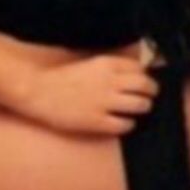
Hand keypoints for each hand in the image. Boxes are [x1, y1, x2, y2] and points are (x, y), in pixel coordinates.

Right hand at [17, 53, 159, 134]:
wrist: (38, 91)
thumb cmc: (61, 78)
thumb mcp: (89, 64)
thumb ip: (110, 68)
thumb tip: (133, 73)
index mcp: (106, 64)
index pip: (140, 68)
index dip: (146, 75)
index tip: (145, 81)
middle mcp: (109, 81)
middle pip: (145, 85)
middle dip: (152, 92)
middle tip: (150, 96)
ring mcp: (104, 102)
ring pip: (140, 105)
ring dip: (144, 107)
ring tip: (140, 109)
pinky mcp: (97, 121)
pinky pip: (124, 124)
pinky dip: (129, 124)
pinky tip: (126, 123)